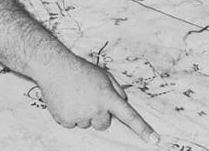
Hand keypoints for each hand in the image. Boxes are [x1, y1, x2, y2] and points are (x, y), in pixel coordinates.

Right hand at [35, 55, 158, 143]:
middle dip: (99, 114)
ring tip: (74, 95)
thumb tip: (123, 102)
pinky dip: (69, 115)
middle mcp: (96, 109)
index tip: (155, 140)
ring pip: (87, 123)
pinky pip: (72, 124)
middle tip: (89, 98)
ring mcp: (81, 116)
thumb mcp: (104, 75)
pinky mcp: (66, 121)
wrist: (54, 67)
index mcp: (108, 96)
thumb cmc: (80, 69)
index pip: (130, 116)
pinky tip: (65, 100)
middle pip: (104, 123)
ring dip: (83, 113)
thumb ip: (117, 89)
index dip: (143, 129)